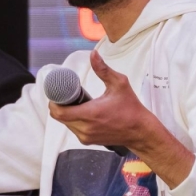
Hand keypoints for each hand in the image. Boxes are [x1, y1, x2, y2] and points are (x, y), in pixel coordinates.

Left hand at [48, 51, 194, 187]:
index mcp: (90, 114)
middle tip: (66, 92)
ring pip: (65, 123)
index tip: (58, 91)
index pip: (59, 112)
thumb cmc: (131, 108)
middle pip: (59, 117)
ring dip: (66, 112)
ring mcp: (86, 137)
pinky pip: (73, 129)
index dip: (54, 101)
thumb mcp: (119, 84)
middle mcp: (85, 128)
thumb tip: (93, 54)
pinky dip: (73, 119)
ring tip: (75, 101)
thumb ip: (103, 69)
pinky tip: (81, 110)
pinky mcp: (88, 140)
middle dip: (60, 104)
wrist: (140, 131)